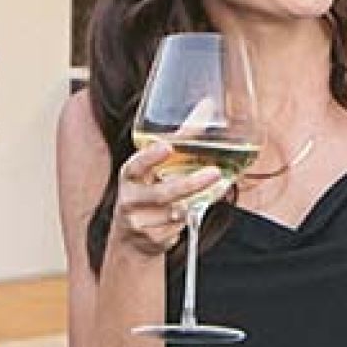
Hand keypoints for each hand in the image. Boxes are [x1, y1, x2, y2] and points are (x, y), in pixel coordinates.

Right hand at [110, 140, 225, 259]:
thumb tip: (207, 106)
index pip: (135, 166)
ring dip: (198, 200)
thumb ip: (180, 139)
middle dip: (190, 184)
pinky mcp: (152, 240)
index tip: (166, 147)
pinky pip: (180, 227)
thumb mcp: (156, 166)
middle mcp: (130, 199)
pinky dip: (193, 216)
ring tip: (216, 185)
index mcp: (130, 176)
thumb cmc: (149, 191)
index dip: (149, 157)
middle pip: (162, 194)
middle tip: (215, 172)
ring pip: (176, 212)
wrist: (131, 239)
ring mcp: (140, 222)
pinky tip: (194, 209)